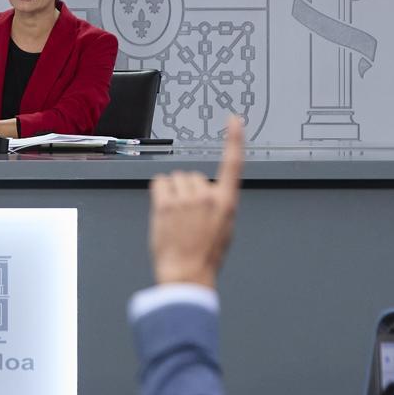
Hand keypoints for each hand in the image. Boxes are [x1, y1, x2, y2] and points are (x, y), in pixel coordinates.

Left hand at [149, 115, 244, 288]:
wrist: (187, 274)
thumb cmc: (206, 255)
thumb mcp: (225, 228)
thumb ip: (218, 204)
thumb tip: (207, 192)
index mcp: (226, 202)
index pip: (233, 163)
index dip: (234, 139)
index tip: (234, 120)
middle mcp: (206, 196)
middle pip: (192, 175)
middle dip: (188, 190)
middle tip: (188, 215)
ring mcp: (184, 200)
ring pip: (175, 179)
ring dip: (173, 193)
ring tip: (176, 216)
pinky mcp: (164, 204)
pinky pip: (159, 183)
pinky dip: (160, 192)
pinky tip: (164, 209)